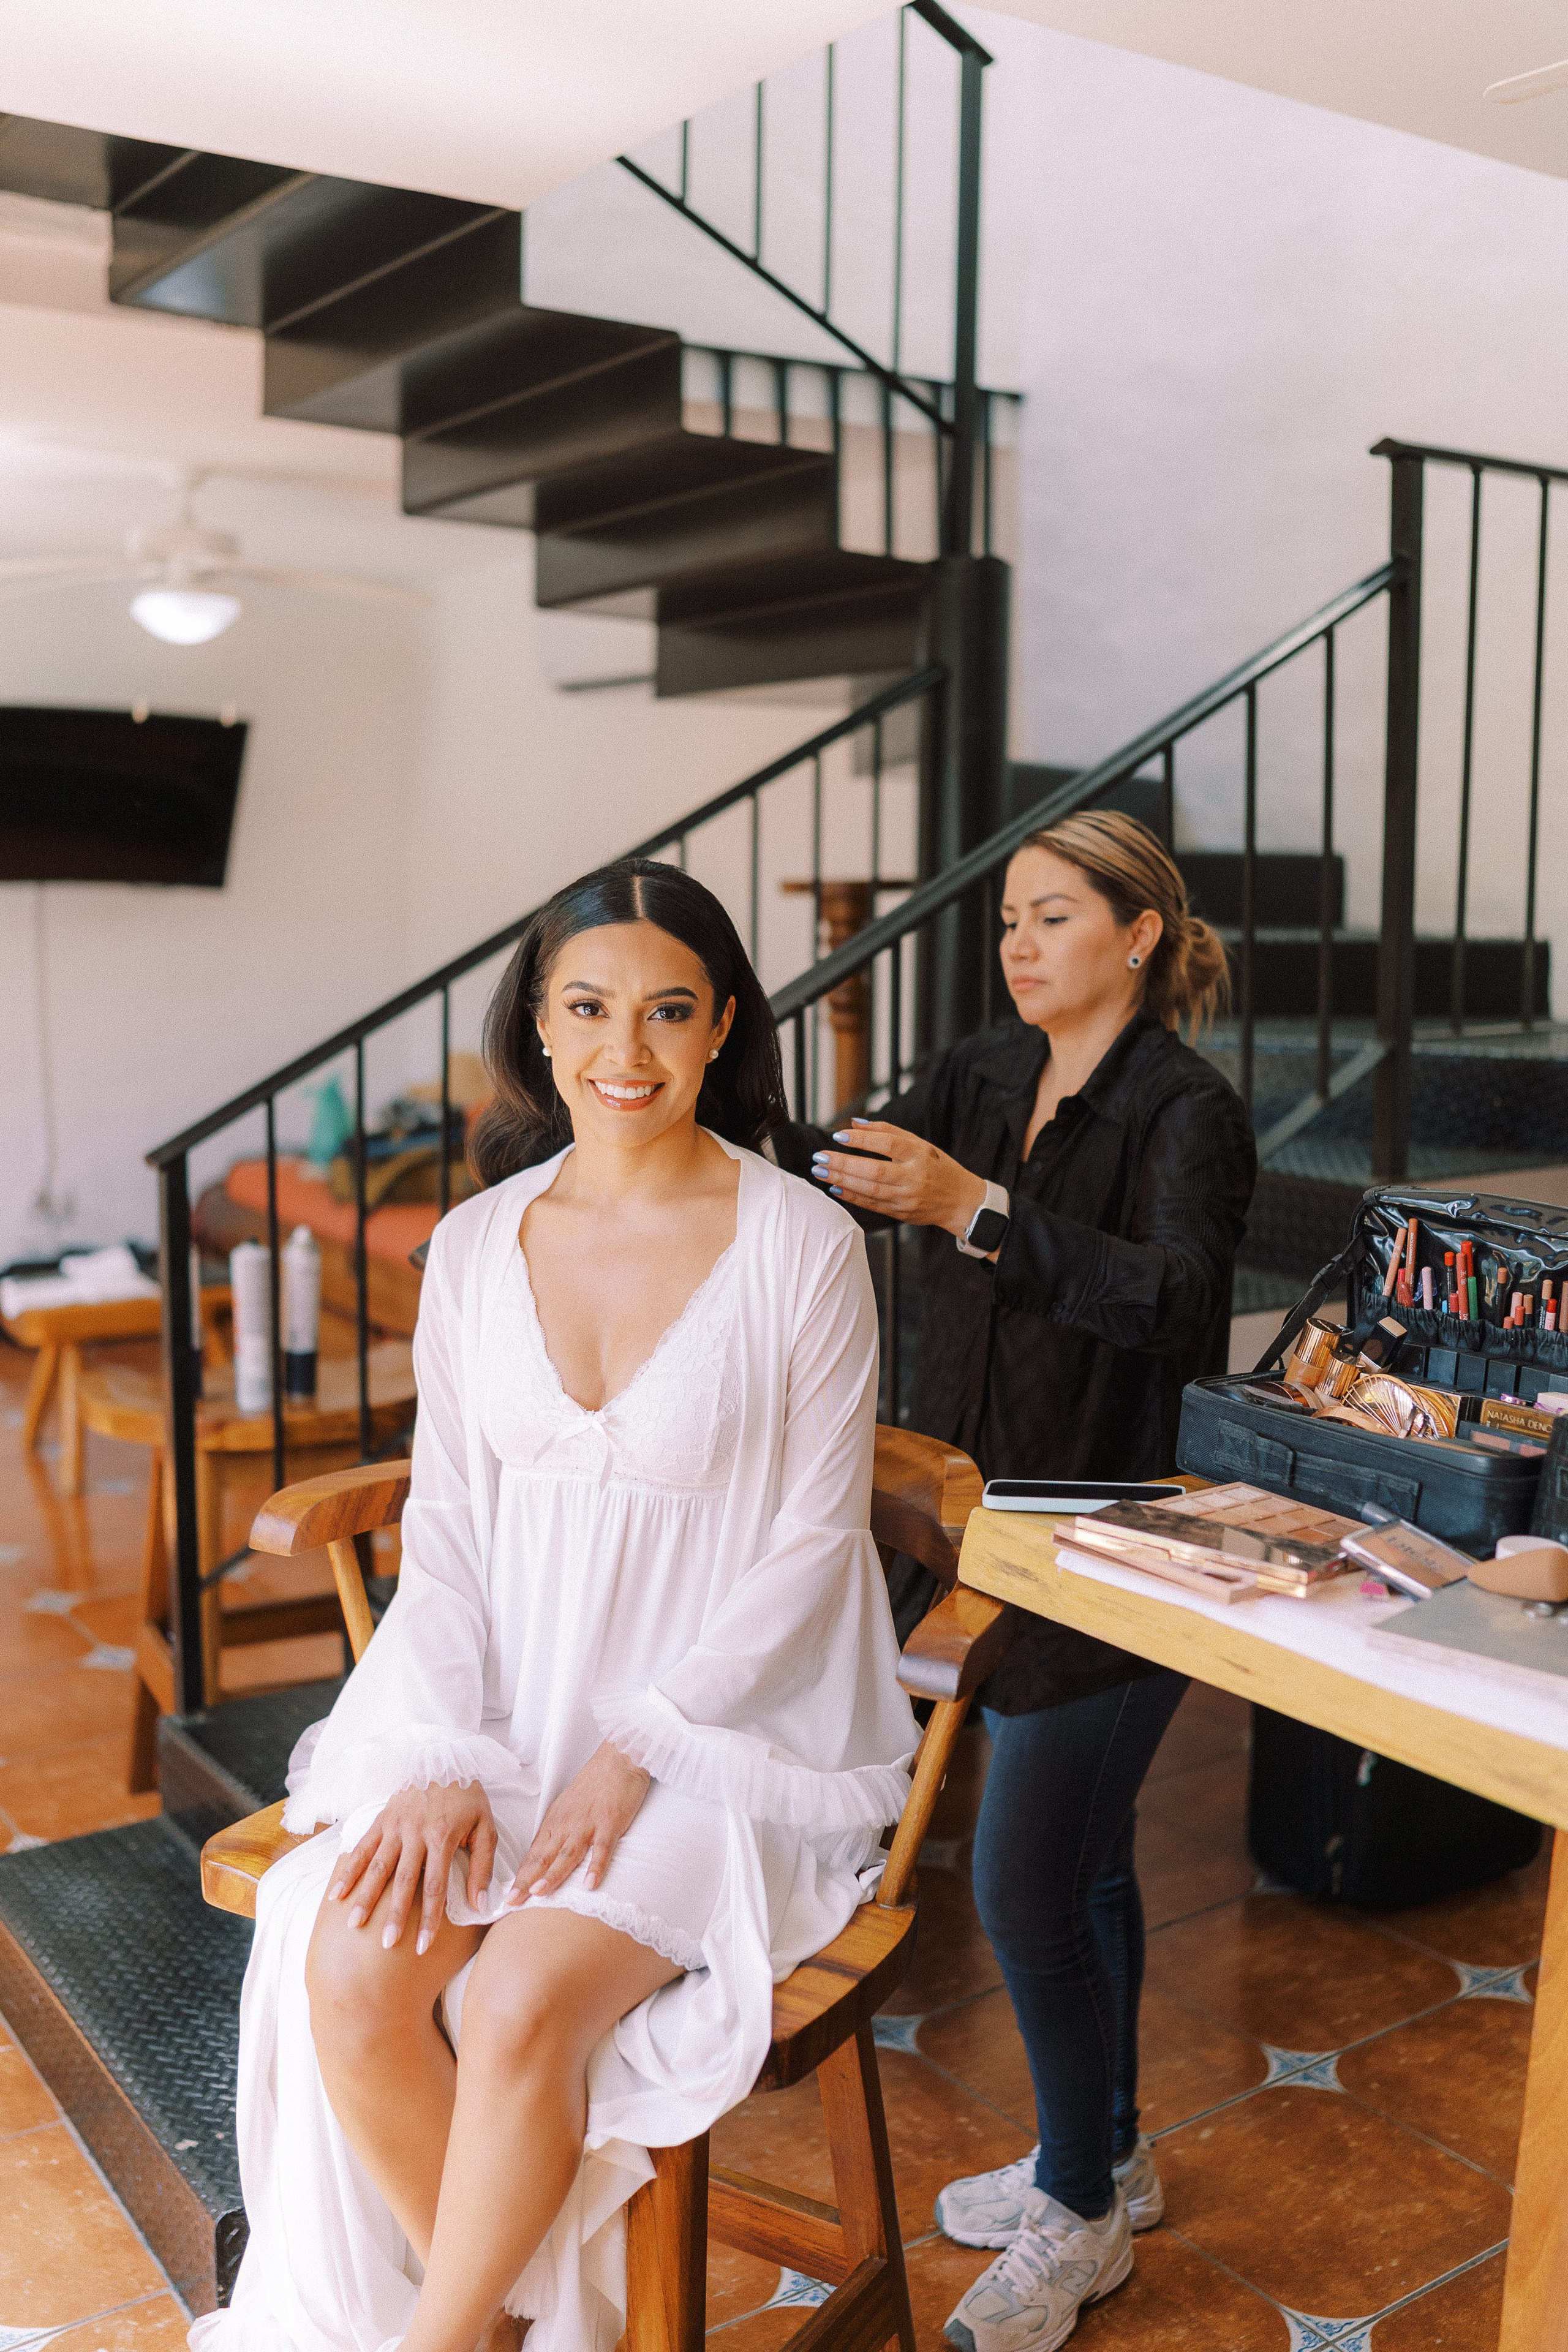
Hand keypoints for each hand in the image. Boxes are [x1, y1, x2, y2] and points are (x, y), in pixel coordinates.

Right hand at [329, 1781, 497, 1956]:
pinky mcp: (381, 1819)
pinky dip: (348, 1871)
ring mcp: (395, 1826)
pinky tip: (336, 1894)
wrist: (444, 1755)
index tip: (422, 1945)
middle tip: (387, 1944)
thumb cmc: (468, 1796)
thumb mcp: (486, 1827)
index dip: (430, 1918)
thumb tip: (482, 1905)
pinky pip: (362, 1848)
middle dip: (395, 1915)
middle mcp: (415, 1833)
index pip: (435, 1886)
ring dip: (366, 1897)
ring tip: (355, 1924)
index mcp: (443, 1836)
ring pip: (378, 1867)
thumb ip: (483, 1866)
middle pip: (403, 1881)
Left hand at [503, 1741, 650, 1907]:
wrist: (618, 1758)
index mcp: (555, 1822)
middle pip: (544, 1857)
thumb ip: (557, 1833)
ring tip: (539, 1894)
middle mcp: (567, 1824)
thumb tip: (543, 1859)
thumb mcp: (568, 1807)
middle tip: (511, 1903)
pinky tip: (590, 1884)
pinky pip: (602, 1848)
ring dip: (553, 1874)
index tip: (508, 1898)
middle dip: (526, 1881)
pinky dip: (595, 1866)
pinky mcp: (610, 1822)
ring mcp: (588, 1823)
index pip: (534, 1855)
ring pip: (567, 1853)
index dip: (520, 1877)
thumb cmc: (594, 1784)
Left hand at [811, 1121, 987, 1237]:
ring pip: (870, 1190)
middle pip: (874, 1170)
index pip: (889, 1144)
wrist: (961, 1202)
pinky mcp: (901, 1213)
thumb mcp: (921, 1144)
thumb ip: (888, 1131)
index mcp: (920, 1154)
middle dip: (843, 1164)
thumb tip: (855, 1122)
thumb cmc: (938, 1167)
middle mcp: (914, 1177)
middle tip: (819, 1157)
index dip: (862, 1140)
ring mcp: (907, 1198)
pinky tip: (834, 1188)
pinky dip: (852, 1197)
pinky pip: (872, 1205)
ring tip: (820, 1171)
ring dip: (842, 1180)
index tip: (838, 1136)